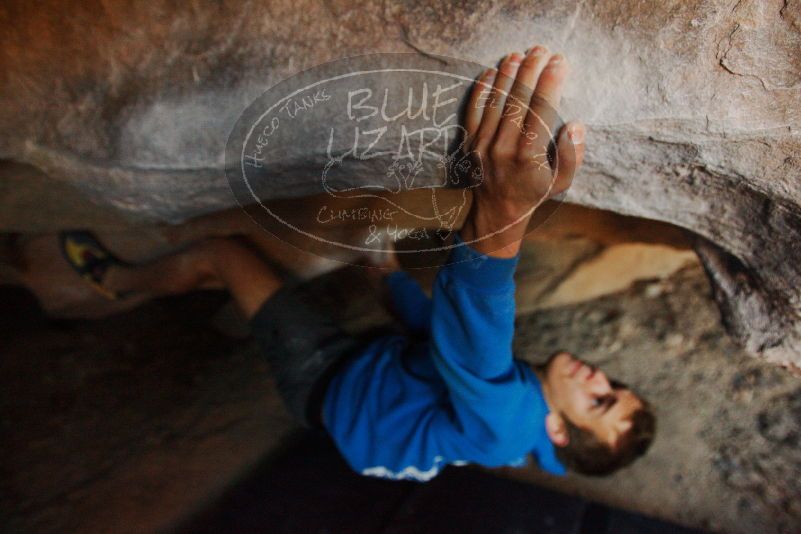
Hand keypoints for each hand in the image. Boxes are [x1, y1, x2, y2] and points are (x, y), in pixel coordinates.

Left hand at [459, 46, 585, 256]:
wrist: (497, 212)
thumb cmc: (535, 193)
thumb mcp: (562, 182)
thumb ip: (572, 155)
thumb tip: (576, 125)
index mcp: (529, 155)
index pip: (542, 109)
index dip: (551, 82)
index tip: (560, 62)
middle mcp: (504, 147)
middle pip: (518, 99)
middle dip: (531, 70)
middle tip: (541, 49)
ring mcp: (484, 144)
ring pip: (496, 101)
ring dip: (507, 74)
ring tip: (518, 54)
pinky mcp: (470, 143)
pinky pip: (474, 111)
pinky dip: (482, 90)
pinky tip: (491, 72)